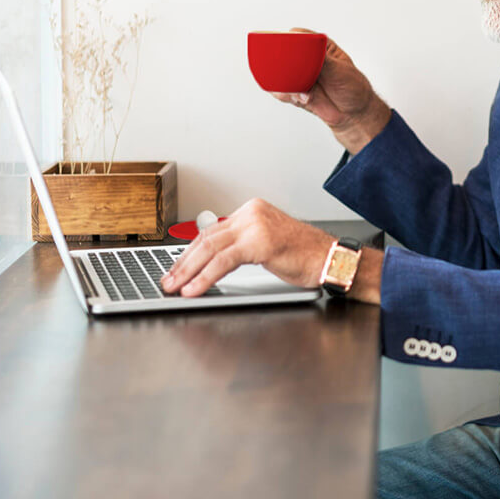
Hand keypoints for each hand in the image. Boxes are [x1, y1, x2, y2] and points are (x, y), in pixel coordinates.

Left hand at [160, 198, 332, 296]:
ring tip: (175, 287)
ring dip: (188, 271)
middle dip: (183, 263)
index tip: (175, 270)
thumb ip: (240, 247)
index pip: (211, 232)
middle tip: (167, 281)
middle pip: (206, 238)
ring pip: (210, 248)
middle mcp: (252, 213)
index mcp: (252, 211)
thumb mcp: (266, 246)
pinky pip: (223, 261)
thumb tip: (209, 264)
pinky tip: (195, 289)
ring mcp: (256, 225)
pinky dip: (205, 277)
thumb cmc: (305, 256)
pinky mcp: (260, 242)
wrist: (331, 259)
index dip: (189, 254)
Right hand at [271, 29, 391, 153]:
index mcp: (318, 47)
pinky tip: (301, 98)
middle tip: (291, 75)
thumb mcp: (340, 70)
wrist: (353, 113)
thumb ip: (322, 61)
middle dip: (282, 65)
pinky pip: (281, 91)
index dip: (288, 40)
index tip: (287, 50)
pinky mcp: (295, 91)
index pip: (298, 37)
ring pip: (279, 75)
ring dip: (286, 84)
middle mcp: (306, 60)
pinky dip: (287, 96)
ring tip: (302, 92)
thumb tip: (309, 54)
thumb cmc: (353, 87)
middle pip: (283, 56)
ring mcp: (299, 76)